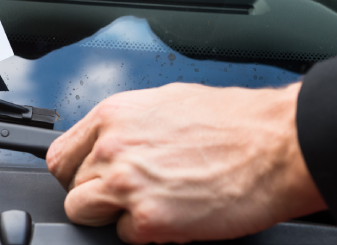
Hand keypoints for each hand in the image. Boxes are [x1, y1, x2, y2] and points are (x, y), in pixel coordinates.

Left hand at [46, 83, 325, 243]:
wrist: (276, 144)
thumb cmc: (231, 122)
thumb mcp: (162, 104)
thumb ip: (124, 127)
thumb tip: (106, 143)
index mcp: (112, 116)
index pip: (60, 155)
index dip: (74, 173)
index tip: (87, 180)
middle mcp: (111, 147)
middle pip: (71, 186)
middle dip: (95, 194)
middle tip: (129, 194)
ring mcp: (126, 184)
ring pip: (84, 213)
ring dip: (111, 215)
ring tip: (148, 205)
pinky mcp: (149, 219)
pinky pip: (124, 236)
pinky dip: (145, 233)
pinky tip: (174, 214)